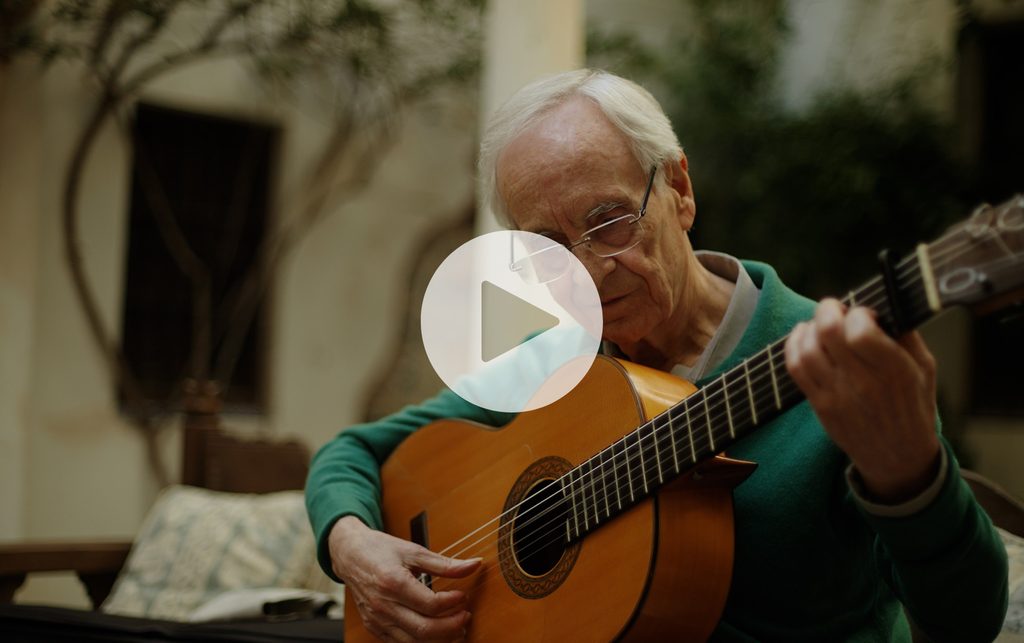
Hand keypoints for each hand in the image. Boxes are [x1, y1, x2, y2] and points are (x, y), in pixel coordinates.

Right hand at [328, 515, 480, 641]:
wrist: (349, 555)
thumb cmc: (380, 549)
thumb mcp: (414, 551)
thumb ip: (445, 564)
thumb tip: (474, 565)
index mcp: (393, 582)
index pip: (430, 604)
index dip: (452, 603)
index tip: (463, 596)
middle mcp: (383, 605)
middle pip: (424, 629)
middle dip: (451, 627)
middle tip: (465, 616)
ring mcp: (377, 619)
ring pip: (414, 642)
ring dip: (440, 639)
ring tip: (456, 627)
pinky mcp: (374, 627)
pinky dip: (422, 641)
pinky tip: (436, 631)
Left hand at [784, 298, 940, 502]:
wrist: (898, 458)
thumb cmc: (914, 407)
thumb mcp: (924, 369)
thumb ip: (906, 335)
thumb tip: (885, 303)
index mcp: (895, 371)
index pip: (861, 331)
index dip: (857, 313)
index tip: (864, 314)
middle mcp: (863, 383)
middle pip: (828, 332)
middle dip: (828, 309)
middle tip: (835, 308)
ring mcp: (837, 395)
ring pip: (807, 349)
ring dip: (809, 327)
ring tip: (820, 324)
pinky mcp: (820, 405)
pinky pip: (795, 368)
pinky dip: (793, 345)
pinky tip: (803, 336)